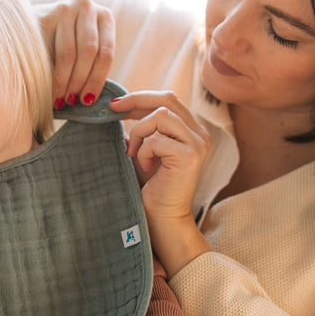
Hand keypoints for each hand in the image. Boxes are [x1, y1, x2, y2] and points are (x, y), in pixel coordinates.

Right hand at [33, 0, 114, 107]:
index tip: (87, 101)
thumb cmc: (64, 41)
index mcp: (105, 17)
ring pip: (68, 53)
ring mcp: (66, 8)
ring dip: (63, 81)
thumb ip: (92, 64)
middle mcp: (87, 7)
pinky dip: (48, 73)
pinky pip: (49, 50)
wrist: (29, 22)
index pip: (106, 53)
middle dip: (79, 81)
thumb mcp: (84, 46)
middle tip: (71, 101)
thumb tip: (96, 100)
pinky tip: (45, 88)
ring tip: (58, 99)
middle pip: (89, 52)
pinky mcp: (45, 15)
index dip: (97, 80)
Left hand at [111, 90, 210, 218]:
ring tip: (133, 153)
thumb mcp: (146, 150)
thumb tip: (118, 105)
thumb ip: (142, 128)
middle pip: (167, 99)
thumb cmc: (152, 186)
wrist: (163, 217)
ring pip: (161, 115)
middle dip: (136, 101)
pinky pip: (157, 140)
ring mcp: (198, 144)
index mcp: (192, 130)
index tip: (116, 104)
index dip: (141, 98)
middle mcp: (200, 134)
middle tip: (113, 109)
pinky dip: (144, 152)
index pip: (168, 100)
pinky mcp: (189, 156)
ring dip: (139, 131)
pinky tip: (146, 167)